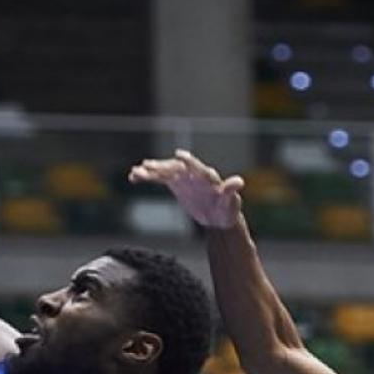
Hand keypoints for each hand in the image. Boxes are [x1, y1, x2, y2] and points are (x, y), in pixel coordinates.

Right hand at [129, 149, 243, 229]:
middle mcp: (193, 174)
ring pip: (165, 171)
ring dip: (151, 171)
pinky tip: (134, 177)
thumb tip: (239, 182)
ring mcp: (183, 178)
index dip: (189, 161)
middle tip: (147, 166)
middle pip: (176, 168)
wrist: (217, 217)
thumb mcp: (231, 202)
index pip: (197, 167)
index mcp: (208, 177)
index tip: (180, 155)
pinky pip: (160, 179)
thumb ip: (231, 191)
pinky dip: (148, 177)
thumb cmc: (227, 209)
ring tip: (136, 171)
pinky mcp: (175, 184)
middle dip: (162, 167)